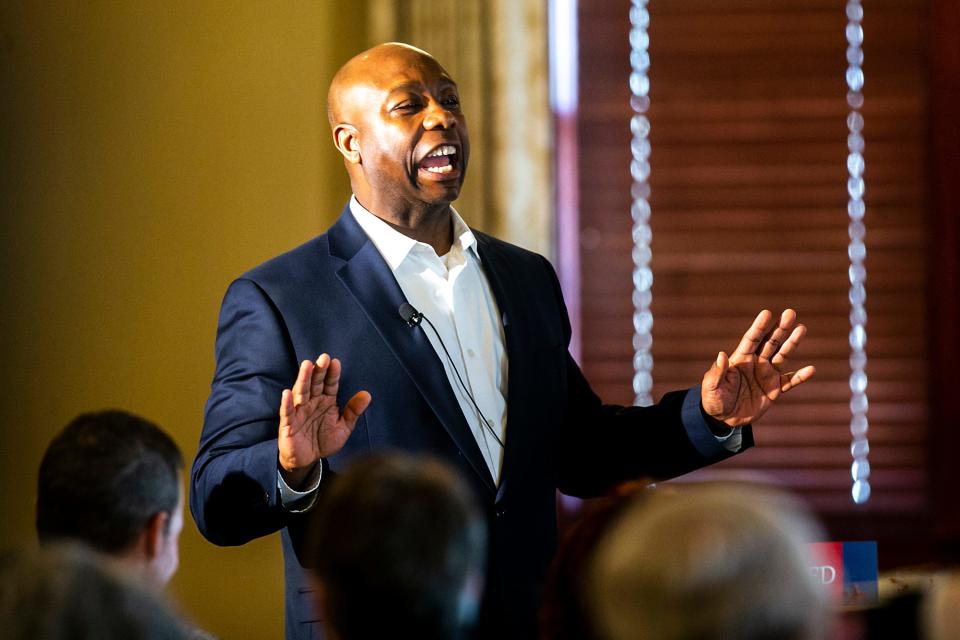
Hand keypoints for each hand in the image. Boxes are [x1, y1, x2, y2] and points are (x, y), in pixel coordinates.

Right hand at [278, 354, 370, 486]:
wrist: (308, 460)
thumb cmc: (324, 440)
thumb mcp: (344, 427)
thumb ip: (353, 411)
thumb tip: (367, 394)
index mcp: (326, 401)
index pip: (330, 384)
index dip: (332, 374)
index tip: (336, 362)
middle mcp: (312, 402)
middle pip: (315, 384)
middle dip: (318, 371)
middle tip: (323, 358)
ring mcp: (299, 411)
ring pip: (301, 393)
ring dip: (303, 379)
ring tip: (306, 366)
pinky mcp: (288, 424)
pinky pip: (287, 412)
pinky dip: (286, 403)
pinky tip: (287, 393)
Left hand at [701, 309, 814, 426]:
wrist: (723, 419)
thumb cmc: (713, 400)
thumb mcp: (711, 387)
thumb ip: (718, 372)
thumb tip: (721, 355)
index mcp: (740, 359)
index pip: (751, 339)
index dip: (759, 327)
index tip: (767, 313)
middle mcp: (756, 363)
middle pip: (770, 342)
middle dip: (780, 328)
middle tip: (790, 313)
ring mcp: (766, 375)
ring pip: (782, 356)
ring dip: (792, 343)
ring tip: (802, 328)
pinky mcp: (774, 390)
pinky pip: (790, 382)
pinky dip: (800, 377)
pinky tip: (811, 369)